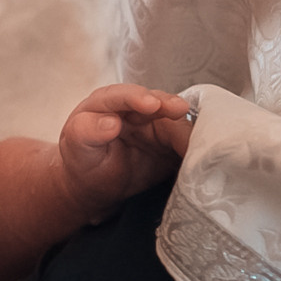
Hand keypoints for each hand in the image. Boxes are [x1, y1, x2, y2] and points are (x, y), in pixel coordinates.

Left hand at [59, 84, 193, 210]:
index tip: (151, 105)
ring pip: (176, 122)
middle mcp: (137, 108)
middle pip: (157, 103)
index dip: (137, 98)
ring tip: (197, 140)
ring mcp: (157, 124)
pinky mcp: (171, 141)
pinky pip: (186, 141)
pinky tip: (202, 153)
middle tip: (181, 111)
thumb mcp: (78, 148)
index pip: (123, 95)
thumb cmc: (83, 161)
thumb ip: (87, 132)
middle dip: (170, 106)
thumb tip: (110, 123)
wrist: (96, 185)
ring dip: (188, 129)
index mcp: (108, 102)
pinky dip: (195, 146)